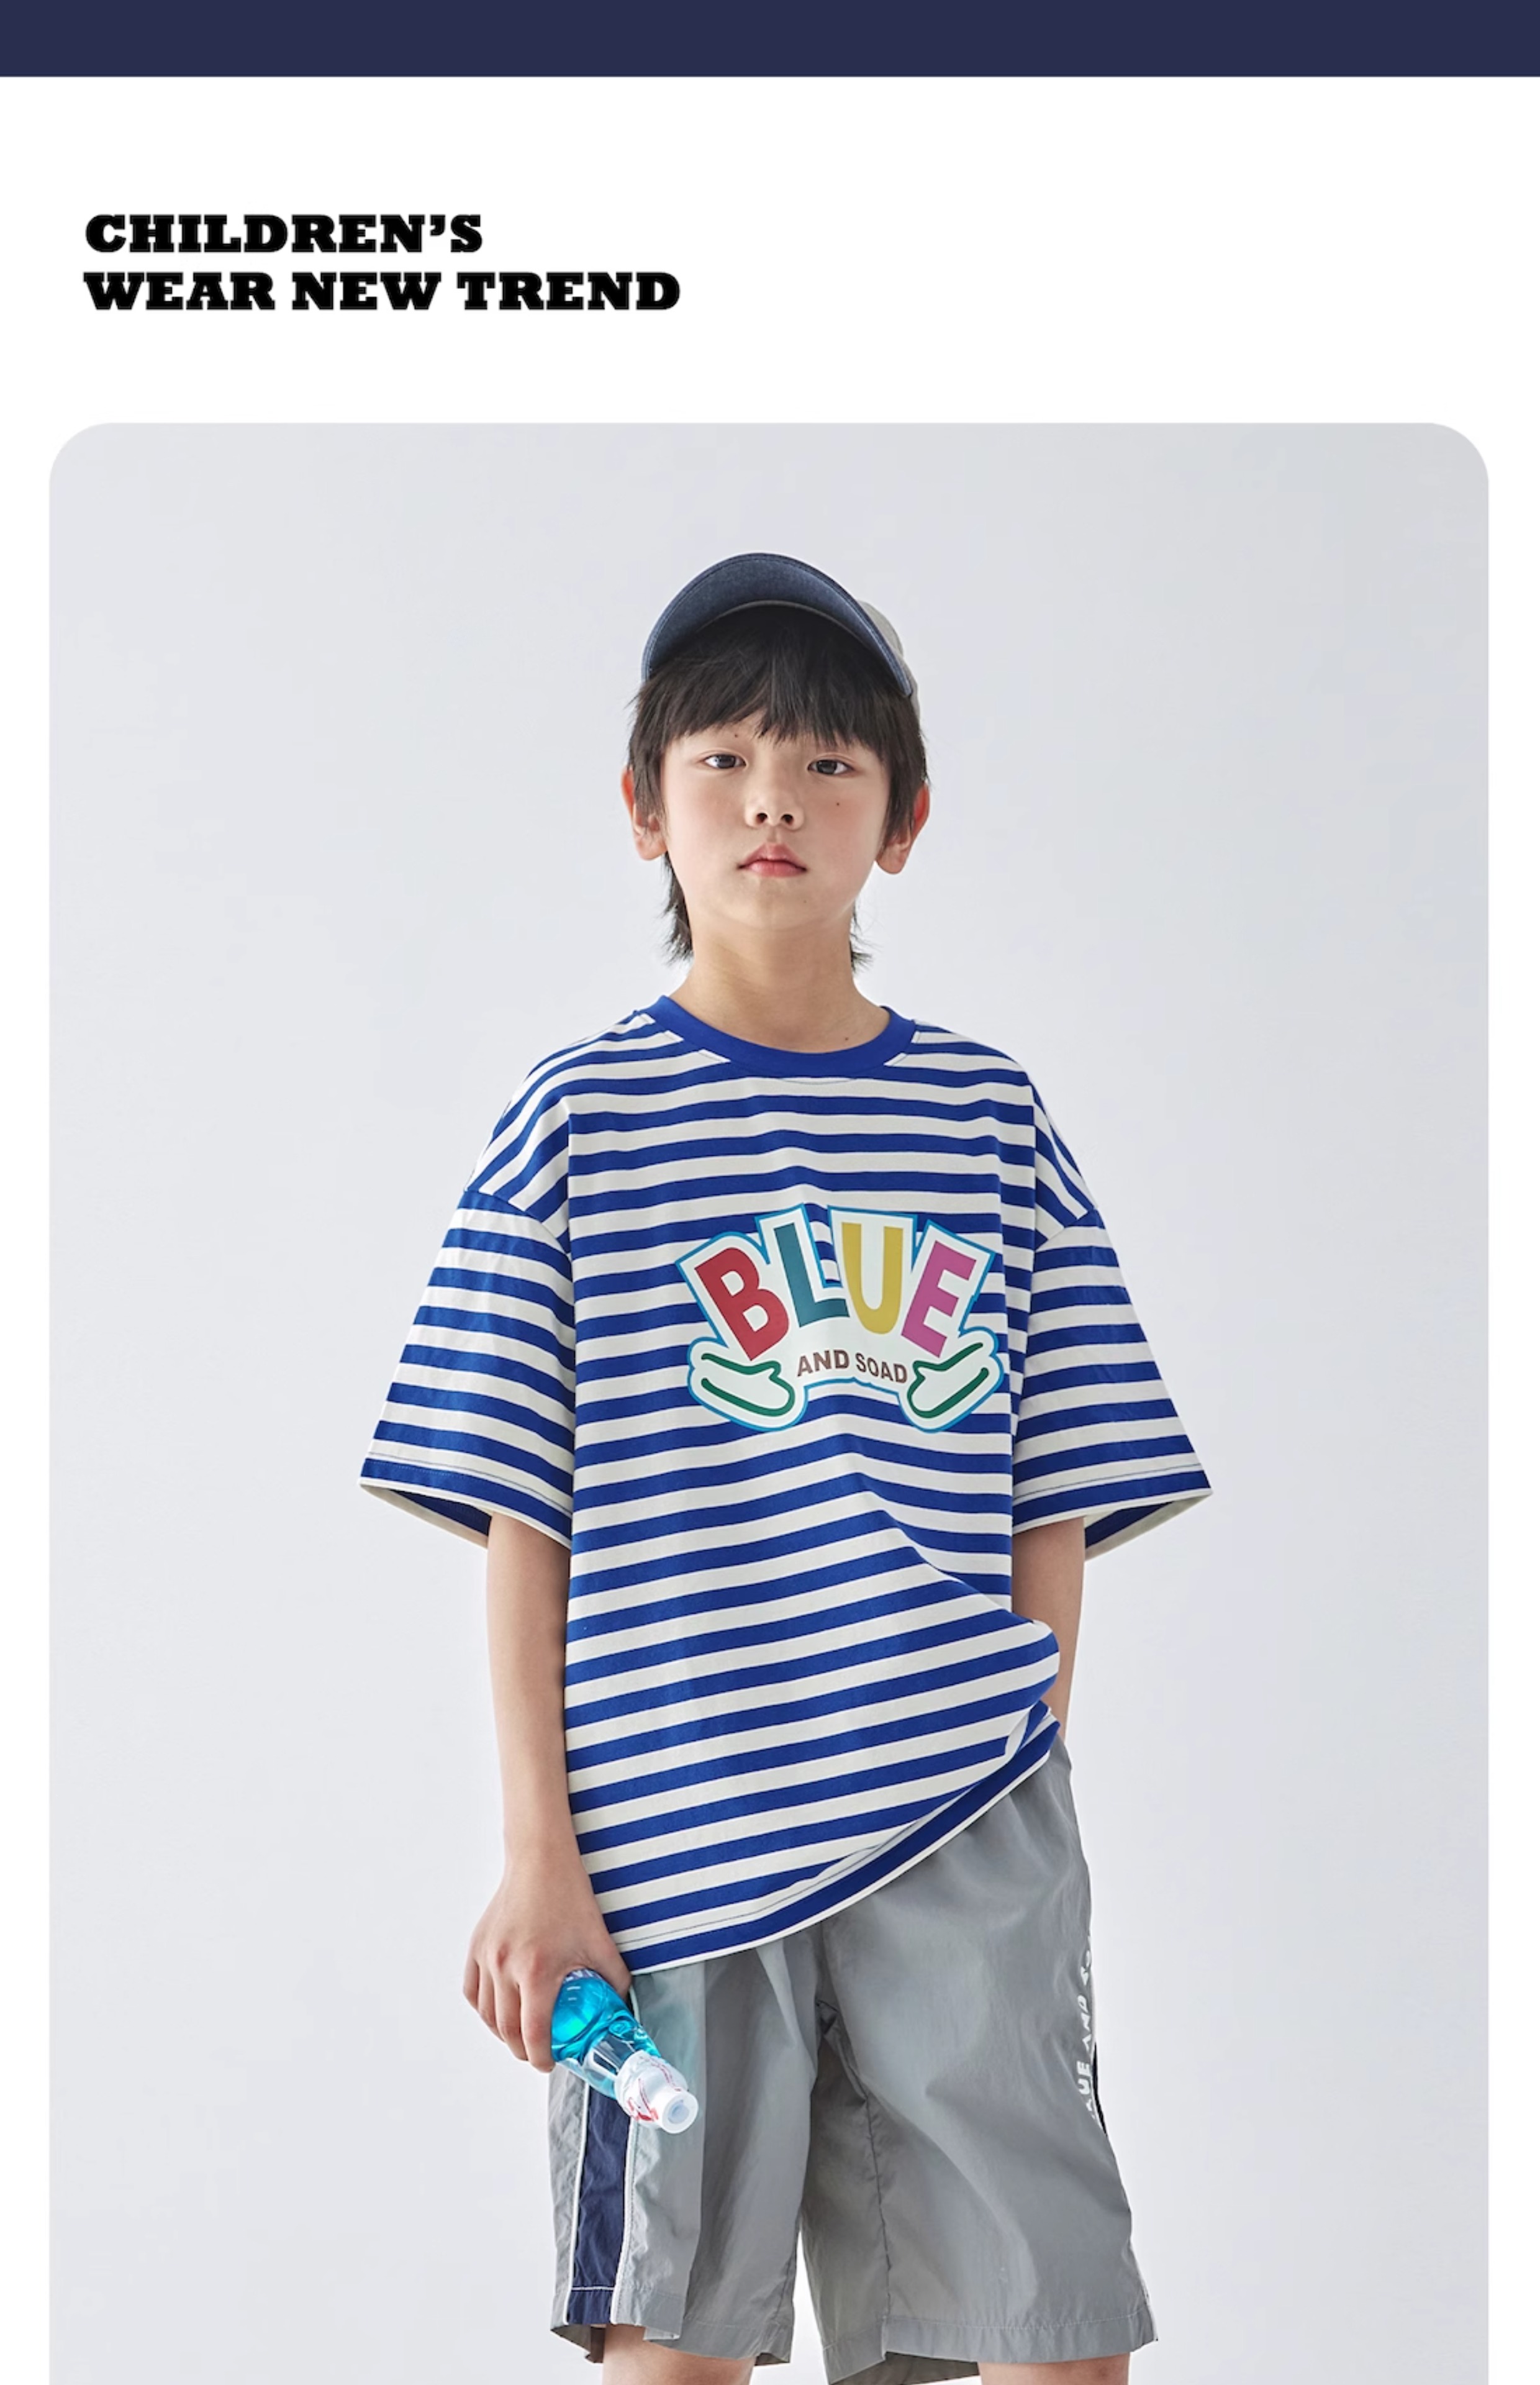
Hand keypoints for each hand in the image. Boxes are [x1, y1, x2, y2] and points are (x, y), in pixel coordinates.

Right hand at [462, 1847, 631, 2071]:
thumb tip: (619, 2008)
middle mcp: (506, 1966)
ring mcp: (487, 1956)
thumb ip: (613, 1979)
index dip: (540, 2057)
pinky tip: (498, 2011)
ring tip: (519, 2035)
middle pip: (507, 2030)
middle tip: (537, 2053)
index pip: (533, 2033)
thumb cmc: (570, 1897)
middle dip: (522, 2050)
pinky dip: (483, 2007)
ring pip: (486, 2013)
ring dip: (501, 2032)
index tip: (549, 2063)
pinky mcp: (477, 1946)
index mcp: (537, 1970)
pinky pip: (472, 1990)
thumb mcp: (600, 1941)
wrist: (541, 1862)